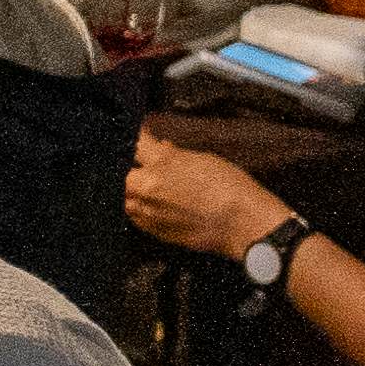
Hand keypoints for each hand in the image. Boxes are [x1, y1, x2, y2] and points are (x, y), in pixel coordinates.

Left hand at [126, 130, 287, 258]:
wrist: (243, 223)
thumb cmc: (227, 187)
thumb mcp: (198, 158)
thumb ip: (168, 153)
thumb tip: (157, 145)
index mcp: (155, 171)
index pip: (134, 146)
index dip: (137, 135)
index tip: (140, 132)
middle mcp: (145, 195)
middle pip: (120, 177)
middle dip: (127, 167)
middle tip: (140, 160)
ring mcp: (148, 217)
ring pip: (125, 199)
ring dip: (131, 189)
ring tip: (147, 181)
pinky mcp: (156, 233)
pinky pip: (137, 217)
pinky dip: (140, 206)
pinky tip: (155, 200)